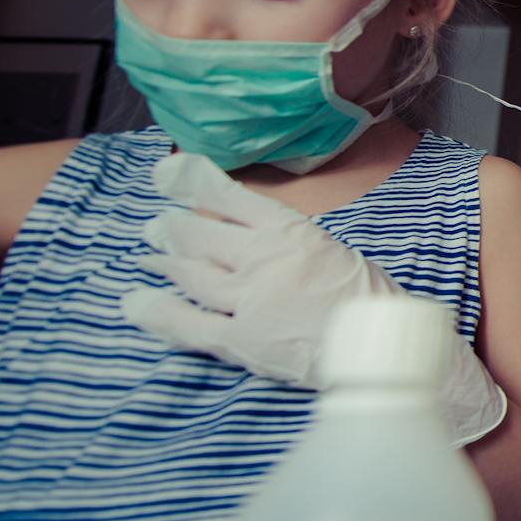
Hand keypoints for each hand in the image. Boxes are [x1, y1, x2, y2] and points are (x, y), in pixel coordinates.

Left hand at [121, 152, 505, 444]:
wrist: (384, 349)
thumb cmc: (368, 300)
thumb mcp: (331, 251)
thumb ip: (287, 243)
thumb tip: (247, 237)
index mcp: (292, 232)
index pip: (231, 198)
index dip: (194, 182)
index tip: (167, 171)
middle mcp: (264, 259)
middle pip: (202, 236)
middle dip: (174, 228)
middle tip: (157, 226)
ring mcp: (250, 300)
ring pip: (191, 275)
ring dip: (166, 262)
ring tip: (151, 255)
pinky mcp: (242, 340)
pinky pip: (188, 324)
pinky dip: (157, 313)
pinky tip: (135, 304)